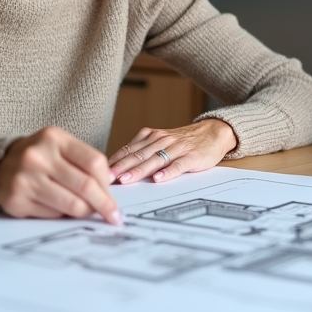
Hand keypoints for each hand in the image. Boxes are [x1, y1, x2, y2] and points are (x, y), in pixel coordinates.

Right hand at [0, 126, 121, 224]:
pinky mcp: (17, 201)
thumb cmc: (37, 158)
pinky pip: (53, 216)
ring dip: (85, 213)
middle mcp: (38, 156)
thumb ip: (83, 162)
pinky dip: (62, 216)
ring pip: (72, 205)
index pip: (94, 162)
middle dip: (104, 205)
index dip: (108, 184)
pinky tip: (60, 211)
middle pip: (86, 186)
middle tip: (113, 217)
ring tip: (87, 213)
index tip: (114, 199)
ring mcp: (25, 179)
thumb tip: (109, 188)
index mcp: (53, 138)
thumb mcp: (58, 147)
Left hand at [108, 118, 237, 184]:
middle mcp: (161, 140)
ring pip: (155, 159)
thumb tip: (118, 168)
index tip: (100, 172)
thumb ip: (142, 152)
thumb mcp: (160, 142)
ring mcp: (177, 148)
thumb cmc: (183, 142)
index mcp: (151, 137)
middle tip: (107, 178)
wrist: (212, 132)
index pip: (128, 149)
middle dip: (121, 167)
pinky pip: (178, 165)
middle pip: (138, 155)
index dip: (114, 161)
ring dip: (140, 170)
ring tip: (127, 179)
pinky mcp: (191, 156)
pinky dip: (168, 172)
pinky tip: (159, 178)